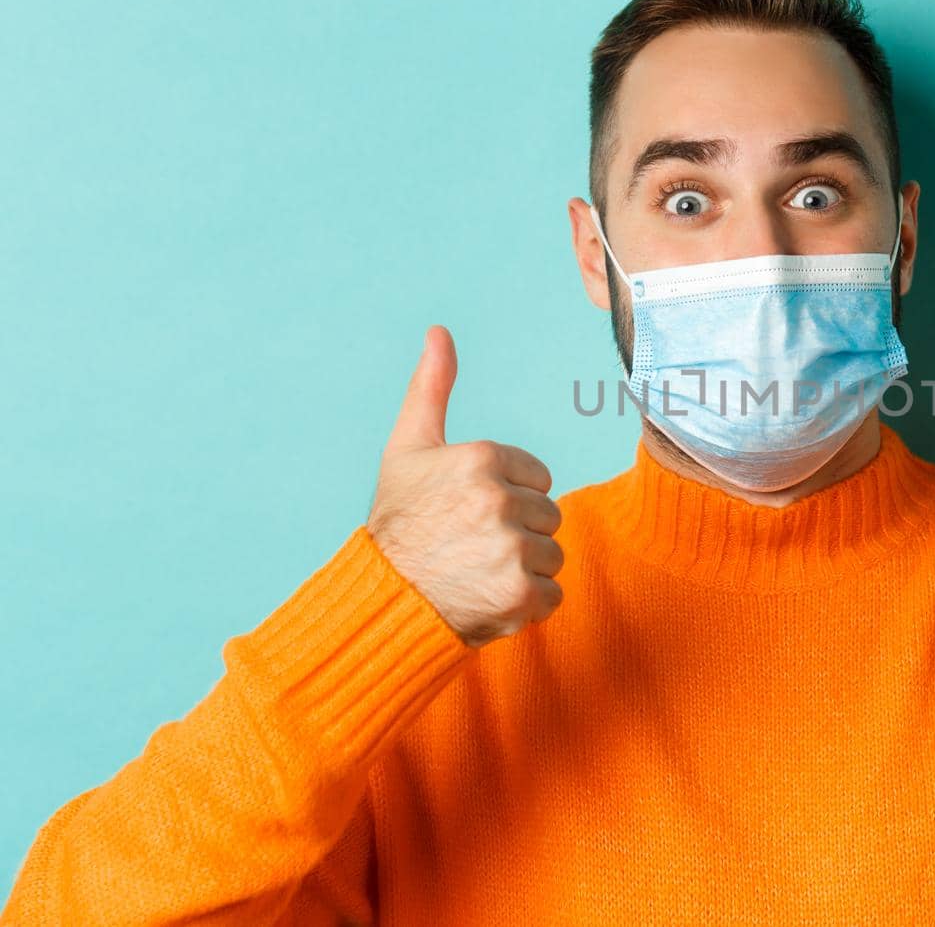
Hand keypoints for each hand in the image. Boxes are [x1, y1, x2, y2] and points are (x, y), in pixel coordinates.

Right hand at [366, 325, 564, 647]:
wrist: (381, 600)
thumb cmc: (398, 521)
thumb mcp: (408, 448)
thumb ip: (431, 388)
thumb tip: (439, 332)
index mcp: (481, 459)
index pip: (538, 478)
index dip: (508, 497)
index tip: (470, 512)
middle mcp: (499, 501)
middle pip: (548, 515)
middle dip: (517, 532)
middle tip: (471, 544)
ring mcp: (511, 550)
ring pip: (552, 554)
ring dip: (523, 568)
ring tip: (478, 571)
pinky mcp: (520, 596)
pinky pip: (553, 594)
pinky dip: (527, 603)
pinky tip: (489, 597)